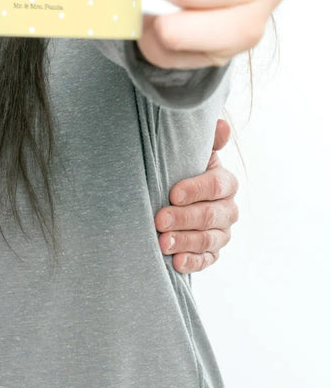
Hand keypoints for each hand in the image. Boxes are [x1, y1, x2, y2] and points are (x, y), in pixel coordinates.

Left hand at [155, 118, 238, 272]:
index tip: (172, 193)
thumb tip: (222, 124)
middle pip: (211, 215)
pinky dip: (192, 262)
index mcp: (225, 182)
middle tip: (159, 220)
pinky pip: (207, 260)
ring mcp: (222, 232)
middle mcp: (228, 209)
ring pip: (208, 240)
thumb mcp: (190, 151)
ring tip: (162, 242)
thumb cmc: (179, 167)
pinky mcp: (212, 252)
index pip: (216, 186)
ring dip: (185, 241)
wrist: (172, 193)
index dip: (195, 190)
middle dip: (184, 218)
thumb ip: (206, 140)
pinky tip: (176, 262)